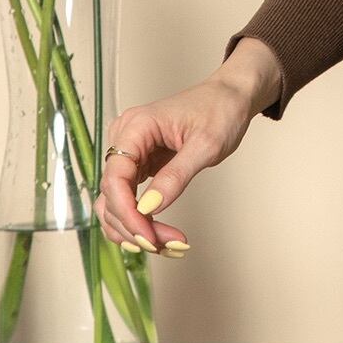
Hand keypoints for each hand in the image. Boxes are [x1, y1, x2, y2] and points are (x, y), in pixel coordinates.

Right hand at [96, 74, 257, 255]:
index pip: (114, 177)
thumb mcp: (206, 145)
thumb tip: (149, 208)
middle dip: (135, 226)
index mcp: (136, 126)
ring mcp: (131, 152)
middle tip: (168, 246)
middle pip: (111, 195)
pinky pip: (130, 198)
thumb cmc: (221, 110)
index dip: (126, 212)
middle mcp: (125, 138)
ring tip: (169, 246)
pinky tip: (160, 236)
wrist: (231, 96)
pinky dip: (141, 220)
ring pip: (116, 202)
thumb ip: (176, 176)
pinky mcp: (140, 164)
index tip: (148, 237)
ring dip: (135, 229)